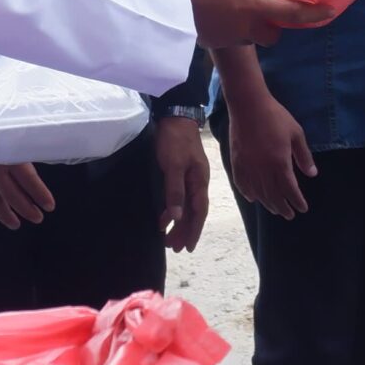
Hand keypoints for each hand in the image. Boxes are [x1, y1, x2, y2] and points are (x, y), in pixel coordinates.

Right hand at [0, 147, 53, 228]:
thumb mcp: (10, 130)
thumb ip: (21, 146)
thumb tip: (40, 158)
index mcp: (7, 154)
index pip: (29, 181)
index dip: (41, 195)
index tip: (49, 206)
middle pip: (12, 196)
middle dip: (26, 209)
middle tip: (37, 218)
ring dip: (5, 215)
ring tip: (15, 224)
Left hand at [153, 115, 209, 251]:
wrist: (175, 116)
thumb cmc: (174, 140)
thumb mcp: (173, 166)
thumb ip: (175, 191)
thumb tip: (177, 217)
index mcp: (199, 181)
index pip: (198, 212)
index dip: (194, 230)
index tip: (188, 247)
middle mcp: (198, 182)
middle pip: (193, 212)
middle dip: (185, 231)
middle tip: (175, 248)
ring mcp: (191, 177)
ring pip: (186, 207)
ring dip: (178, 223)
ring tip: (168, 238)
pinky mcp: (182, 172)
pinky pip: (180, 198)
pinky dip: (173, 210)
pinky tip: (164, 218)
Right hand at [179, 0, 336, 48]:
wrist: (160, 0)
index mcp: (254, 6)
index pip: (293, 14)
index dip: (314, 14)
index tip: (329, 12)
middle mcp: (245, 27)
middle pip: (272, 35)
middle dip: (276, 26)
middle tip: (271, 9)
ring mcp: (227, 37)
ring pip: (249, 37)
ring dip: (251, 26)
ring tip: (240, 7)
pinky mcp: (210, 41)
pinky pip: (228, 35)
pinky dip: (230, 26)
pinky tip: (218, 11)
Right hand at [223, 88, 313, 219]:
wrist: (248, 105)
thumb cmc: (275, 117)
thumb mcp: (296, 134)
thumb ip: (303, 156)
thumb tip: (312, 174)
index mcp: (279, 163)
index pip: (290, 190)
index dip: (297, 201)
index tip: (302, 208)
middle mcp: (263, 170)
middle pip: (273, 196)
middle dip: (283, 207)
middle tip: (290, 214)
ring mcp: (248, 167)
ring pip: (258, 193)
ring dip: (268, 204)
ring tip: (275, 209)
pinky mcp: (237, 162)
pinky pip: (242, 184)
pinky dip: (248, 193)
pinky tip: (253, 198)